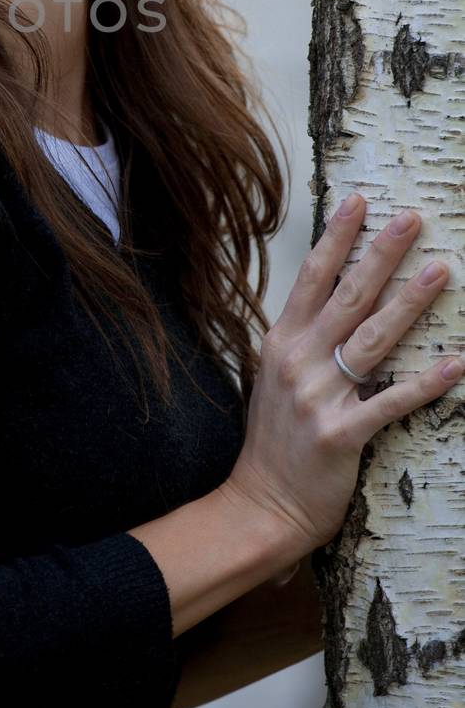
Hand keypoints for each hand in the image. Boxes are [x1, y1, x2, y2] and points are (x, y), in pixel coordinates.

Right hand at [222, 195, 461, 557]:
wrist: (262, 505)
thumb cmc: (274, 441)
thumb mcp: (276, 379)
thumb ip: (302, 342)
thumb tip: (334, 303)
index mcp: (281, 342)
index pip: (313, 278)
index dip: (337, 238)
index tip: (360, 202)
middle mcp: (298, 361)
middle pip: (347, 297)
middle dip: (380, 254)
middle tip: (410, 221)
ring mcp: (319, 397)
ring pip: (372, 339)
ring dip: (410, 302)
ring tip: (440, 270)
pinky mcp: (342, 434)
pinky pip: (390, 402)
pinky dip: (425, 382)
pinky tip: (455, 362)